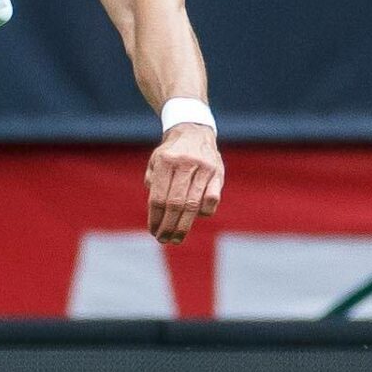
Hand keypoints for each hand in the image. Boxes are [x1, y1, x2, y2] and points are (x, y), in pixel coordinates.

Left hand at [145, 123, 222, 243]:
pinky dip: (204, 212)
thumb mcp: (155, 161)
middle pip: (175, 204)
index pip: (159, 197)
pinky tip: (196, 218)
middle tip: (163, 239)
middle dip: (168, 226)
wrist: (194, 131)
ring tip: (176, 238)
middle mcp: (186, 164)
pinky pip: (212, 200)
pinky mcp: (218, 173)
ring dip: (184, 226)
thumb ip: (153, 182)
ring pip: (193, 205)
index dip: (155, 218)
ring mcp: (204, 168)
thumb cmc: (171, 152)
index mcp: (166, 161)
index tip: (153, 231)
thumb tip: (155, 210)